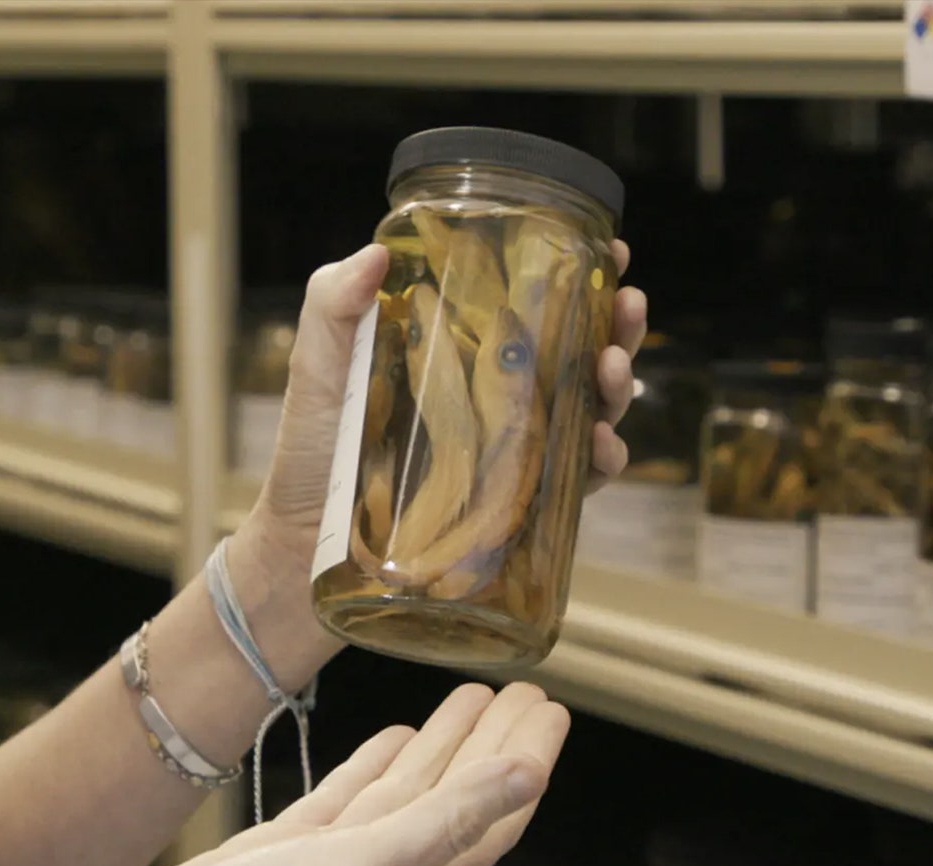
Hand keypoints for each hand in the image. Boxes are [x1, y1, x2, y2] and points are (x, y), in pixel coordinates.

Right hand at [124, 683, 570, 865]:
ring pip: (407, 793)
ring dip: (442, 745)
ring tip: (473, 695)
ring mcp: (334, 865)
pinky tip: (395, 736)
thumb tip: (527, 779)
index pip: (493, 814)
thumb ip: (442, 823)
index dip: (526, 762)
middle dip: (495, 744)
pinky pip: (350, 802)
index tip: (550, 708)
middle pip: (459, 797)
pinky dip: (375, 766)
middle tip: (525, 688)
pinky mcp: (288, 856)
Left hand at [257, 240, 649, 544]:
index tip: (612, 251)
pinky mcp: (514, 509)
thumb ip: (333, 305)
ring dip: (615, 387)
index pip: (534, 305)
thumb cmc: (311, 451)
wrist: (304, 548)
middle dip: (617, 328)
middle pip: (578, 353)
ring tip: (614, 370)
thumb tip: (375, 253)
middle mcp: (498, 400)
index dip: (581, 277)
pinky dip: (600, 462)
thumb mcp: (320, 366)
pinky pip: (575, 483)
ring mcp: (511, 453)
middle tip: (628, 305)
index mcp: (464, 354)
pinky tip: (602, 446)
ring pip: (588, 411)